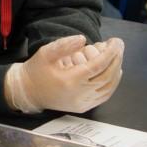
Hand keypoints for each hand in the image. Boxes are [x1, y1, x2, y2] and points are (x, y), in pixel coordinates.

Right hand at [4, 35, 123, 113]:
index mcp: (70, 80)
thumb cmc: (36, 70)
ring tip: (117, 56)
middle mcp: (79, 94)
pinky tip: (114, 72)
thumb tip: (84, 39)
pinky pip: (104, 96)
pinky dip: (112, 84)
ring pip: (109, 87)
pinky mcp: (83, 107)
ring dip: (116, 71)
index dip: (110, 52)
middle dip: (116, 59)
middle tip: (119, 45)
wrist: (28, 92)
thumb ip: (64, 45)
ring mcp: (82, 103)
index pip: (98, 65)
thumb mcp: (46, 52)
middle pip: (107, 76)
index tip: (116, 41)